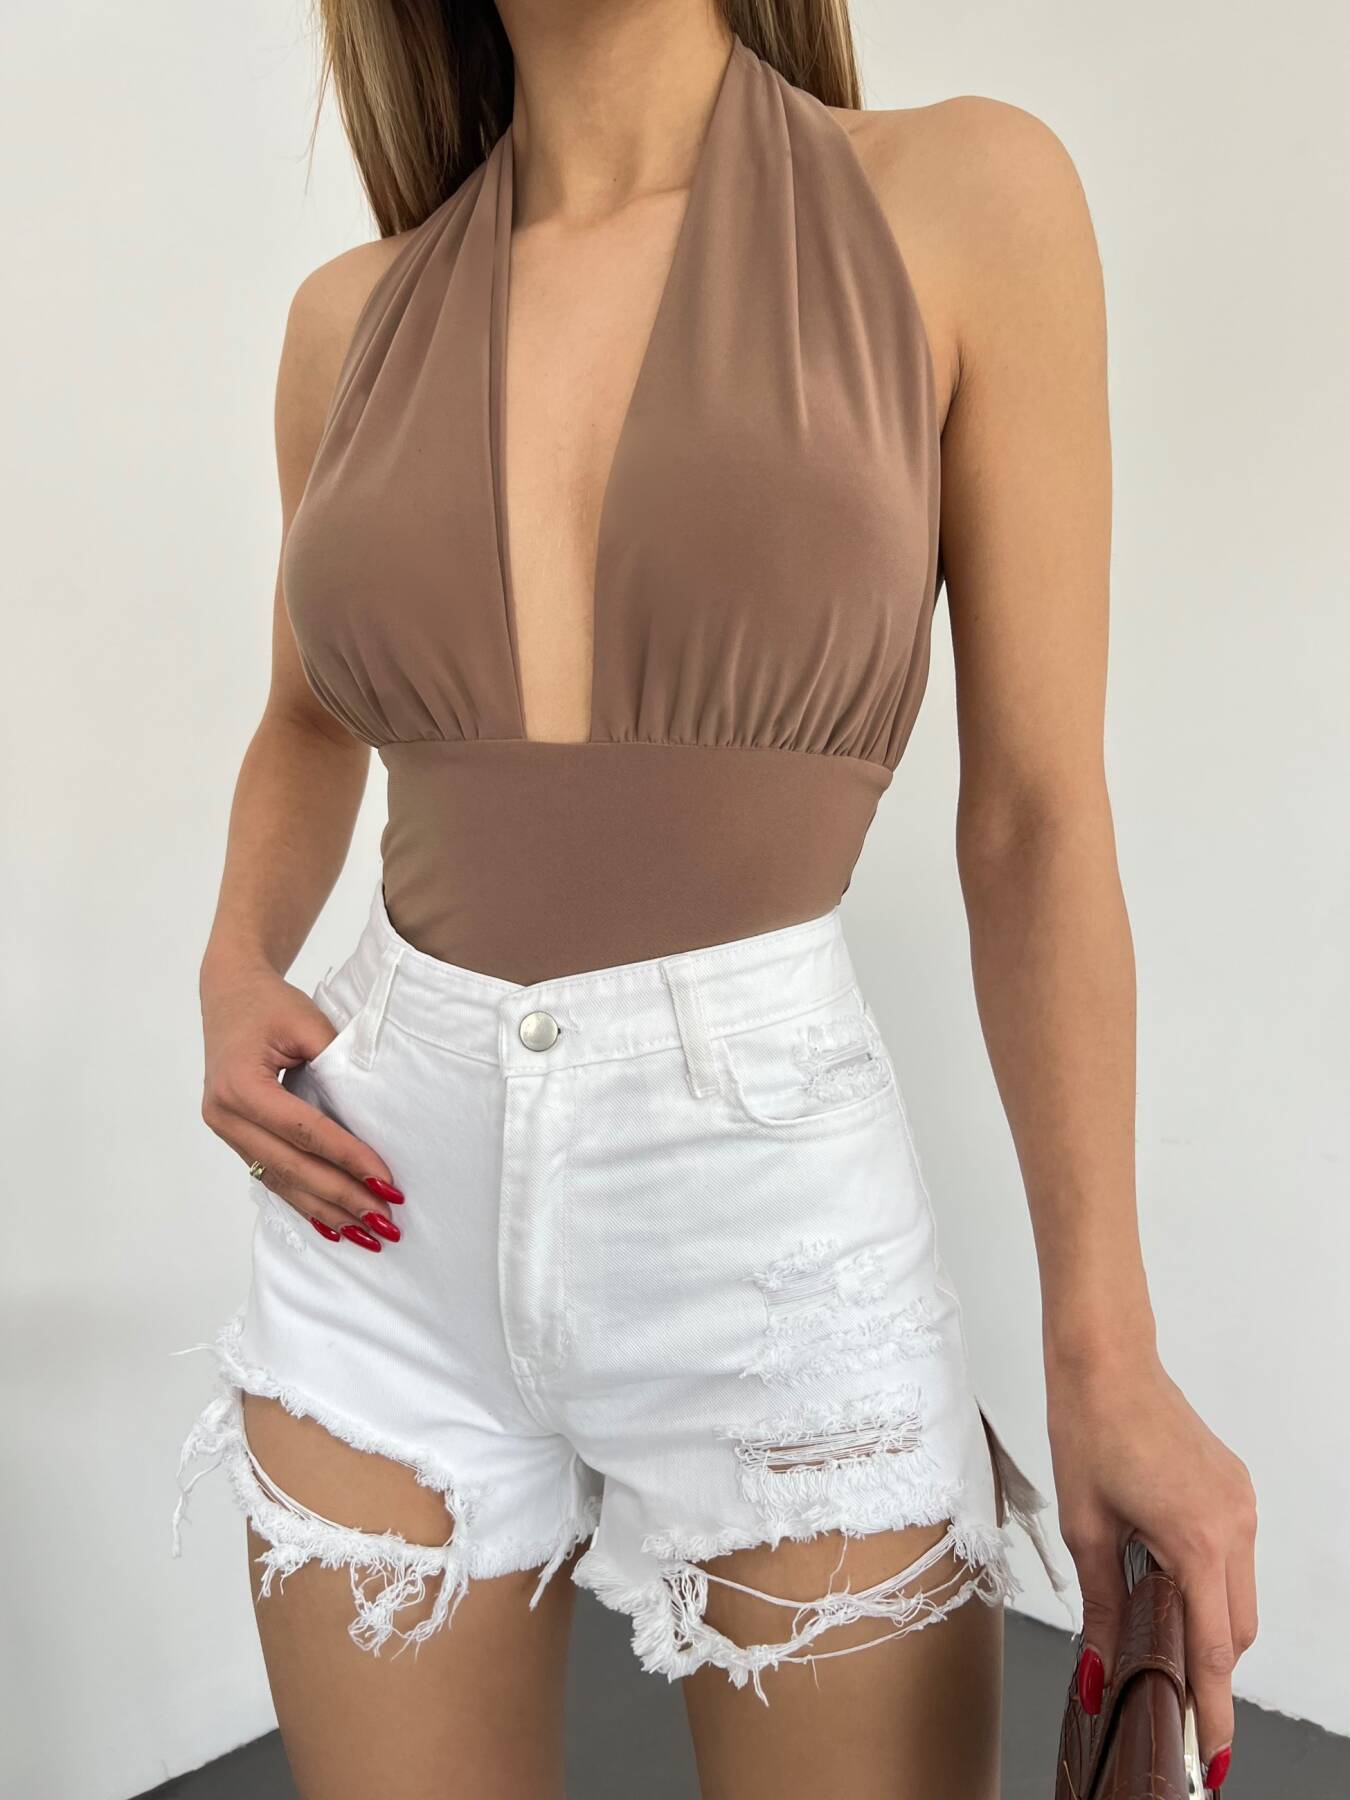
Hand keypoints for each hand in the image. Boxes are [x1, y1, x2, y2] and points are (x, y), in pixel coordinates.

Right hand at [200, 960, 402, 1249]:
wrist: (230, 994)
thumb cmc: (271, 1004)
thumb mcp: (306, 1022)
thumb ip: (335, 1065)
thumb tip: (372, 1117)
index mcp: (241, 1086)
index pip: (304, 1132)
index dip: (347, 1158)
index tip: (386, 1182)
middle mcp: (225, 1115)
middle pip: (291, 1167)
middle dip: (342, 1197)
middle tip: (385, 1222)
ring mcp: (226, 1131)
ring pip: (280, 1180)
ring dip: (325, 1210)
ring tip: (367, 1233)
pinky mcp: (236, 1136)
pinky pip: (271, 1175)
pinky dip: (304, 1200)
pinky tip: (333, 1224)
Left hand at [1047, 1350, 1256, 1788]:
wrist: (1105, 1360)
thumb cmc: (1088, 1431)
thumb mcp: (1086, 1529)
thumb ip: (1103, 1610)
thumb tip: (1100, 1674)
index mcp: (1199, 1539)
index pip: (1216, 1650)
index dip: (1212, 1709)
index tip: (1208, 1757)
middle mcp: (1235, 1524)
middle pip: (1236, 1628)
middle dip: (1207, 1666)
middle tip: (1168, 1697)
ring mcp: (1241, 1503)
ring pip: (1238, 1593)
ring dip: (1207, 1619)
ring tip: (1158, 1628)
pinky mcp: (1234, 1487)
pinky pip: (1234, 1555)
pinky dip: (1208, 1578)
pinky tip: (1165, 1573)